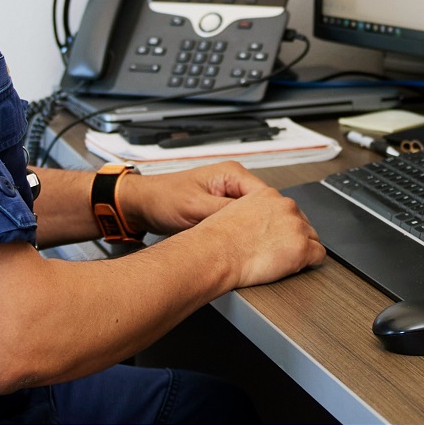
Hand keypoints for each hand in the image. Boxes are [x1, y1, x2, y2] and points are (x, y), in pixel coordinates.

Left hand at [118, 162, 325, 288]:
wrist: (143, 205)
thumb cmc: (164, 199)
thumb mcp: (197, 208)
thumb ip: (225, 213)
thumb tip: (253, 222)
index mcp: (232, 174)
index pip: (267, 196)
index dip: (274, 218)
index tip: (280, 236)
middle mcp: (234, 183)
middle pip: (265, 207)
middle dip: (268, 227)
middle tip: (272, 248)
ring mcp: (228, 196)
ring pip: (256, 217)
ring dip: (257, 232)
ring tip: (260, 250)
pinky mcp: (221, 210)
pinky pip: (243, 222)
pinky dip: (246, 234)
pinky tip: (246, 248)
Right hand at [195, 184, 326, 288]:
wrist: (219, 252)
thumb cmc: (220, 237)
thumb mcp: (236, 210)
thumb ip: (255, 210)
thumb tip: (263, 222)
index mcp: (269, 195)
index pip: (289, 209)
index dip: (284, 226)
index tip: (279, 235)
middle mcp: (286, 207)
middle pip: (304, 223)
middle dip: (295, 236)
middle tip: (279, 249)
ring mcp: (296, 227)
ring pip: (313, 238)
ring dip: (302, 248)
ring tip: (283, 258)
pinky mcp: (302, 248)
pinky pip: (319, 255)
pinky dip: (310, 262)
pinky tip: (294, 265)